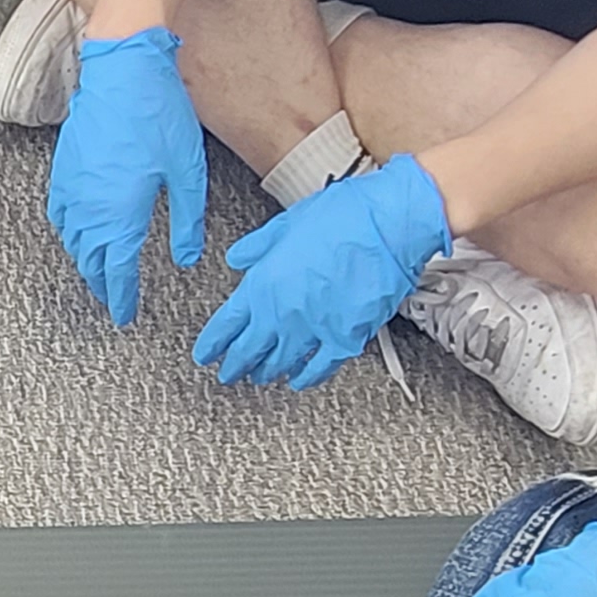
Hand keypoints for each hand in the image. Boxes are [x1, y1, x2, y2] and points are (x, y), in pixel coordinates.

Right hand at [45, 27, 204, 325]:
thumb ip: (186, 221)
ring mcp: (72, 187)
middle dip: (101, 284)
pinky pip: (61, 214)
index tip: (126, 314)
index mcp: (120, 214)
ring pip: (73, 241)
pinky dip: (70, 233)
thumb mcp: (186, 172)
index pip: (117, 270)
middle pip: (90, 261)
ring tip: (97, 273)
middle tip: (112, 299)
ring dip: (85, 261)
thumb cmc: (156, 114)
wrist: (122, 70)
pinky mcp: (64, 167)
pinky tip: (78, 232)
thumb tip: (185, 256)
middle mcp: (90, 207)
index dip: (121, 296)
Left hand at [192, 153, 453, 386]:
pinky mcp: (346, 339)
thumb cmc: (343, 216)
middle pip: (250, 350)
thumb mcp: (287, 223)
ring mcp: (314, 330)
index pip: (228, 324)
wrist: (391, 224)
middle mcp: (283, 313)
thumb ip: (258, 247)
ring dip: (266, 372)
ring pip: (281, 362)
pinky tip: (298, 381)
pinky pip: (320, 368)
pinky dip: (306, 377)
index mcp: (264, 284)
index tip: (205, 354)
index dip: (213, 343)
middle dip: (236, 364)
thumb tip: (237, 258)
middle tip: (228, 373)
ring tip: (259, 377)